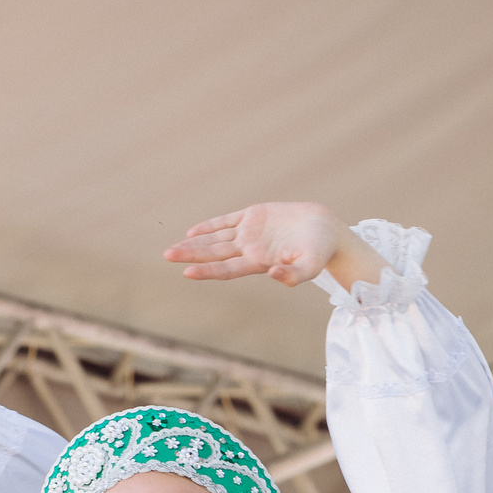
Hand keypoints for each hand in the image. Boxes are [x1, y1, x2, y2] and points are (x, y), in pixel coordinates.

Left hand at [163, 202, 382, 289]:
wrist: (326, 230)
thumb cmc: (320, 251)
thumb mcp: (312, 265)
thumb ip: (295, 275)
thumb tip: (274, 275)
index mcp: (259, 262)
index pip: (227, 269)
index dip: (208, 270)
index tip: (187, 272)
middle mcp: (249, 250)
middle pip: (214, 254)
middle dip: (191, 255)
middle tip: (167, 256)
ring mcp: (250, 233)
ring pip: (216, 238)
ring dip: (195, 243)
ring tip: (172, 249)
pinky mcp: (254, 217)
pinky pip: (227, 221)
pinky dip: (210, 226)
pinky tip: (192, 232)